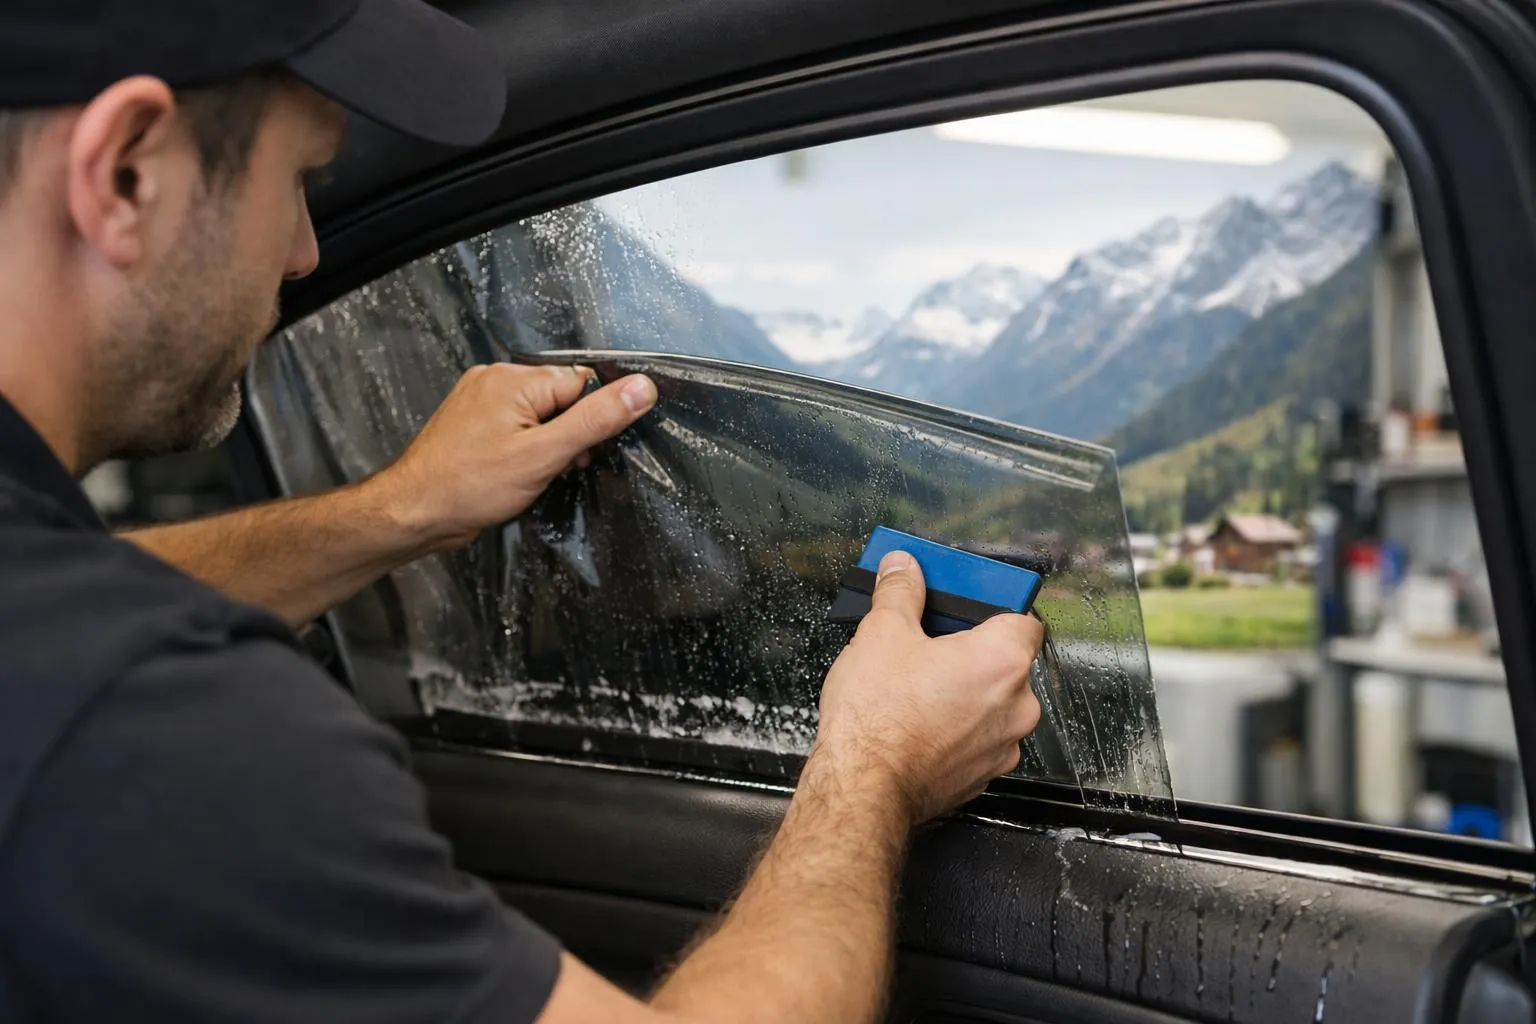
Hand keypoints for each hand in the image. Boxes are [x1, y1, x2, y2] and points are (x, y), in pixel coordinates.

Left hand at [369, 362, 656, 549]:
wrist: (414, 512)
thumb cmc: (470, 486)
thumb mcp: (544, 455)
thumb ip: (596, 420)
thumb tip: (642, 388)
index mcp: (515, 378)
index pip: (581, 384)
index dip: (588, 422)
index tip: (575, 453)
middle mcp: (496, 379)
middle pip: (561, 398)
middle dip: (566, 436)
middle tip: (549, 468)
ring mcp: (481, 399)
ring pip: (540, 415)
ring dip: (546, 446)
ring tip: (526, 474)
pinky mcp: (473, 421)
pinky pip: (517, 425)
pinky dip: (524, 449)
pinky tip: (512, 473)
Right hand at [812, 550, 1044, 826]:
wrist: (864, 787)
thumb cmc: (878, 718)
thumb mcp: (881, 633)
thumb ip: (899, 592)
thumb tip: (902, 569)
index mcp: (1003, 660)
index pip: (1023, 616)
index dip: (992, 605)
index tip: (965, 600)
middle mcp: (1017, 705)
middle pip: (1005, 661)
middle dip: (969, 650)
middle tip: (927, 642)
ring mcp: (1003, 745)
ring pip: (991, 703)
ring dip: (963, 692)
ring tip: (915, 686)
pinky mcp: (982, 775)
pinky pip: (976, 737)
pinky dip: (955, 727)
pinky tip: (916, 720)